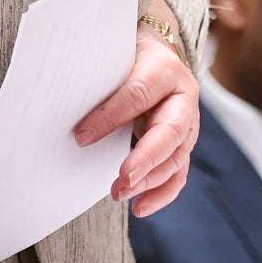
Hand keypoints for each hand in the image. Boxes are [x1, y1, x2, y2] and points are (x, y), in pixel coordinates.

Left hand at [72, 24, 199, 217]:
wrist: (158, 55)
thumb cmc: (129, 57)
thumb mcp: (116, 59)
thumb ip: (99, 80)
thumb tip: (72, 120)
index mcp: (165, 70)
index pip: (139, 93)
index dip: (111, 116)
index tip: (81, 136)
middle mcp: (184, 98)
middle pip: (169, 132)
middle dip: (145, 159)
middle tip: (121, 180)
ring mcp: (188, 124)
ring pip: (176, 158)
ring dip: (149, 181)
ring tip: (119, 194)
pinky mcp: (184, 145)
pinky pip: (178, 174)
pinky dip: (161, 194)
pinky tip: (140, 207)